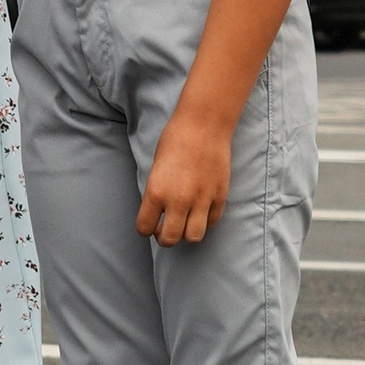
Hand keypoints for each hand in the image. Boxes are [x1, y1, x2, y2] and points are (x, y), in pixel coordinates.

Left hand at [135, 101, 232, 246]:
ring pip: (194, 237)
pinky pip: (211, 222)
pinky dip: (204, 221)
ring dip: (186, 233)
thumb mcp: (156, 168)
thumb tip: (159, 213)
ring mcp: (202, 200)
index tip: (148, 225)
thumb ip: (157, 193)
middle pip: (170, 239)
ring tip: (184, 222)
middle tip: (165, 229)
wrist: (204, 125)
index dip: (145, 229)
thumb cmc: (175, 140)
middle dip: (164, 238)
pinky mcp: (220, 196)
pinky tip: (199, 210)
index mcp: (156, 192)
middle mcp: (179, 200)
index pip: (144, 228)